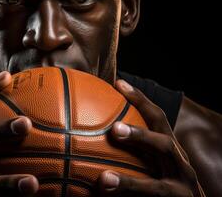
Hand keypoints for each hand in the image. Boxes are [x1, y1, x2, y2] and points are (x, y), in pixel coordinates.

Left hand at [97, 80, 204, 196]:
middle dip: (140, 135)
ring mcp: (182, 189)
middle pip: (164, 144)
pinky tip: (104, 195)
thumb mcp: (152, 163)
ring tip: (104, 180)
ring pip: (157, 185)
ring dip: (129, 183)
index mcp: (171, 150)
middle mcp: (180, 166)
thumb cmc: (164, 184)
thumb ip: (132, 151)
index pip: (158, 119)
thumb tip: (89, 136)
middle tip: (114, 129)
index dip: (140, 100)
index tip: (118, 84)